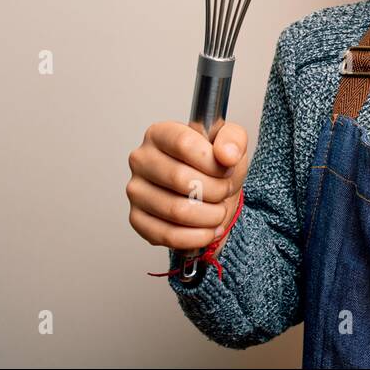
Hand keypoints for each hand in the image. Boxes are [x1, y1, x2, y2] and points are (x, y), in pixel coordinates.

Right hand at [127, 120, 249, 251]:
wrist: (212, 193)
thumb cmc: (217, 165)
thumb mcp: (233, 143)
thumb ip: (233, 139)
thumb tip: (226, 154)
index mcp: (160, 133)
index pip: (184, 144)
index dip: (212, 162)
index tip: (227, 168)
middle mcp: (141, 160)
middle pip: (180, 179)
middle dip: (215, 190)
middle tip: (225, 191)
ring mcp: (136, 191)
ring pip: (176, 210)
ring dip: (210, 216)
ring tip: (218, 210)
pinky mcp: (137, 219)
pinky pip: (168, 235)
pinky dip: (197, 236)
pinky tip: (209, 229)